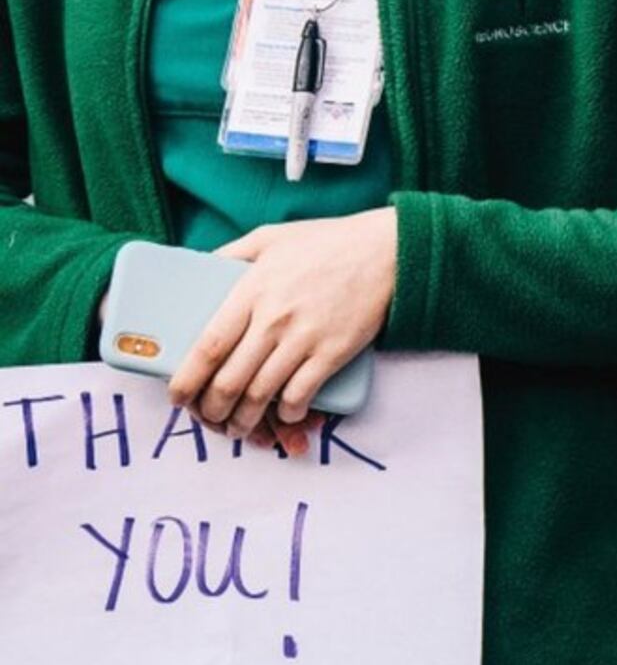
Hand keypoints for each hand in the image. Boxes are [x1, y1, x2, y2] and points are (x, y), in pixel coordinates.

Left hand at [174, 210, 398, 450]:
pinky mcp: (334, 351)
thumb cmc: (327, 241)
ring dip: (245, 421)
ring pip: (261, 395)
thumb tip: (196, 271)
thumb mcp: (269, 237)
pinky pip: (301, 395)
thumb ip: (230, 254)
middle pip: (229, 381)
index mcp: (252, 291)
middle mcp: (274, 318)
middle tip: (210, 418)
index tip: (178, 397)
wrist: (389, 248)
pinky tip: (284, 415)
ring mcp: (305, 337)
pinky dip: (287, 413)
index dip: (187, 380)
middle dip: (212, 411)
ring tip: (239, 427)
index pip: (207, 347)